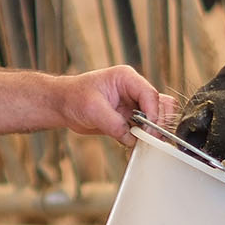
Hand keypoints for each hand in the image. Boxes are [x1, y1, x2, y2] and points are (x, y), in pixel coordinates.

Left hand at [54, 65, 174, 146]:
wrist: (63, 105)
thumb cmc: (74, 97)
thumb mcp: (92, 109)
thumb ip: (113, 123)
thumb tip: (131, 138)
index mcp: (126, 78)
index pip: (150, 95)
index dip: (153, 114)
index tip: (148, 131)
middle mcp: (133, 90)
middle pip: (161, 105)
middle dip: (158, 123)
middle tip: (150, 139)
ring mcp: (133, 104)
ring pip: (158, 117)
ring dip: (154, 131)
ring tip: (144, 144)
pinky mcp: (130, 118)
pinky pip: (146, 128)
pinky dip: (145, 138)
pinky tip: (136, 145)